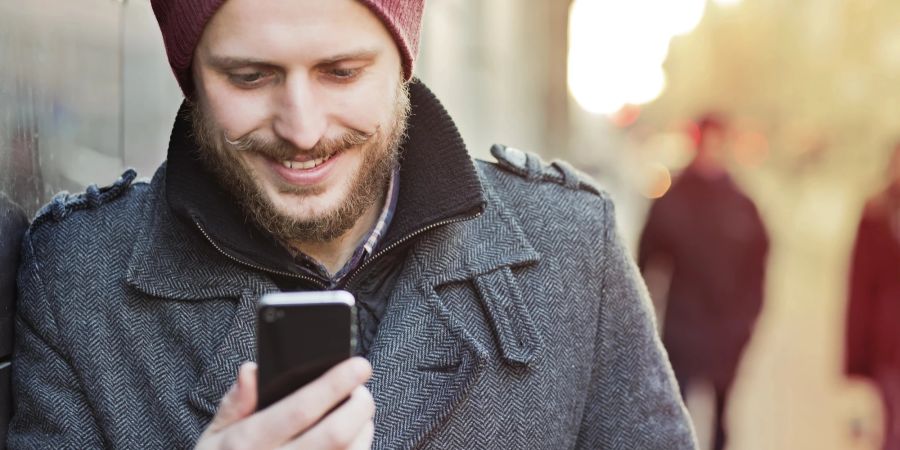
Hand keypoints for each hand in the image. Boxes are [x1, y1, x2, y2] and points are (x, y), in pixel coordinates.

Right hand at [195, 357, 374, 448]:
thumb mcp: (214, 437)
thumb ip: (234, 403)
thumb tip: (251, 370)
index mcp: (247, 444)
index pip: (299, 410)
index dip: (333, 385)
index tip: (358, 365)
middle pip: (335, 435)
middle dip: (359, 406)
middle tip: (362, 389)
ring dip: (363, 428)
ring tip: (358, 411)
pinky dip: (358, 448)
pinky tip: (354, 437)